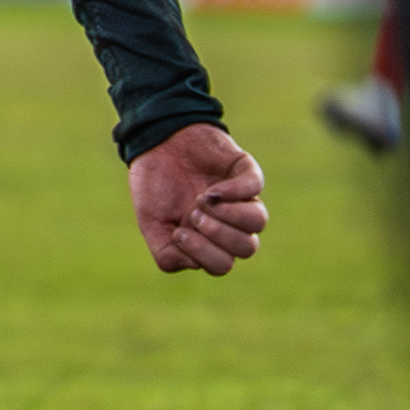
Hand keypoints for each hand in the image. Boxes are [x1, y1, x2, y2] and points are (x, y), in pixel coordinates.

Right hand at [132, 124, 266, 274]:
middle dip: (217, 235)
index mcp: (210, 241)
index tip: (179, 231)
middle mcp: (230, 222)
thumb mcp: (151, 225)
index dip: (203, 254)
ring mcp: (241, 197)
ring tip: (203, 201)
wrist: (155, 145)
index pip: (222, 265)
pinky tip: (212, 189)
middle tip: (193, 214)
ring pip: (258, 221)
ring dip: (230, 216)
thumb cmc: (154, 187)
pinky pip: (255, 187)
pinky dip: (234, 192)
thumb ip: (166, 255)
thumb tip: (196, 264)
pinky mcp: (246, 172)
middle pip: (246, 248)